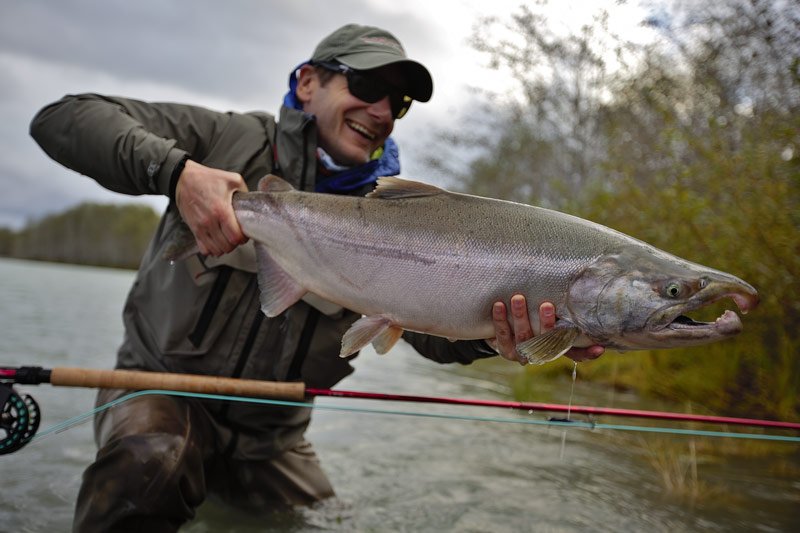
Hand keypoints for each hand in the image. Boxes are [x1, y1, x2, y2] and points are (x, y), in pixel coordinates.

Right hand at [175, 160, 248, 255]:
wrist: (184, 179)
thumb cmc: (208, 179)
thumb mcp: (233, 180)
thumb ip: (245, 192)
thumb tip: (251, 204)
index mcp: (221, 210)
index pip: (235, 237)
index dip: (243, 238)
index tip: (244, 234)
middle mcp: (210, 221)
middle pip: (227, 246)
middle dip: (235, 243)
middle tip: (236, 236)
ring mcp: (200, 227)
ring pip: (216, 250)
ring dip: (224, 247)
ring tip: (227, 239)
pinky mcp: (193, 229)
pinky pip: (204, 249)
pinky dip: (211, 249)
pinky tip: (216, 241)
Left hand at [489, 294, 603, 364]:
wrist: (503, 329)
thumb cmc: (532, 316)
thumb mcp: (549, 313)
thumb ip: (561, 307)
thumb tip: (580, 282)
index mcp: (557, 346)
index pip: (577, 352)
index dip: (588, 352)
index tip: (599, 346)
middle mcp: (542, 352)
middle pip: (547, 341)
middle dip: (547, 323)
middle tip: (546, 305)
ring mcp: (524, 353)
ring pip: (524, 336)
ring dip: (520, 317)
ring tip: (518, 298)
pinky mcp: (506, 350)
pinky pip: (503, 335)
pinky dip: (500, 319)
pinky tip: (499, 305)